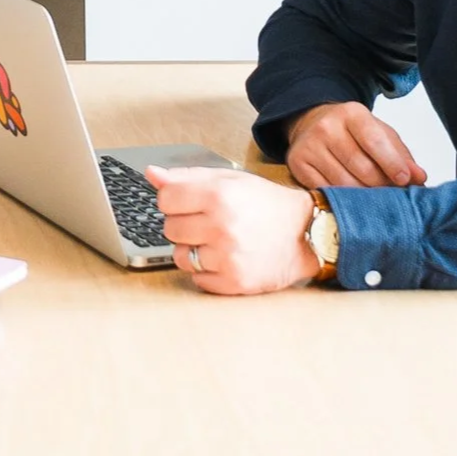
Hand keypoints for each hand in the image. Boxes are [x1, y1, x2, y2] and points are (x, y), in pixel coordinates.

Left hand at [145, 166, 319, 294]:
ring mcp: (227, 256)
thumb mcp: (230, 179)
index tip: (188, 204)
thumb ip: (187, 177)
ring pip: (180, 257)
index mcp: (219, 195)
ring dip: (193, 251)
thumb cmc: (265, 204)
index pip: (165, 199)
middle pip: (169, 229)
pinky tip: (225, 259)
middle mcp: (221, 226)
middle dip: (185, 226)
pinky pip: (197, 279)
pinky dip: (207, 272)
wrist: (305, 234)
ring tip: (218, 242)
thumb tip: (152, 174)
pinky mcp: (234, 281)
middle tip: (209, 223)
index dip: (174, 201)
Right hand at [284, 101, 422, 190]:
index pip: (374, 141)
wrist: (312, 123)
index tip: (404, 180)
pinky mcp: (297, 164)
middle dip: (382, 186)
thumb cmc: (353, 132)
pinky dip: (342, 199)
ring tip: (374, 199)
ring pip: (345, 184)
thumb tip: (419, 178)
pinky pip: (326, 191)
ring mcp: (309, 146)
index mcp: (352, 113)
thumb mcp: (380, 134)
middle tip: (392, 196)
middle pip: (362, 168)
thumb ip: (401, 155)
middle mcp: (327, 127)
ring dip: (364, 197)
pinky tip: (350, 198)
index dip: (392, 163)